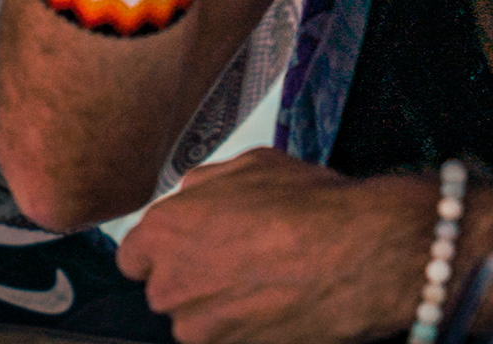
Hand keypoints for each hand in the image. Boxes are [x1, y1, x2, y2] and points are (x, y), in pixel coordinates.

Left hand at [122, 152, 424, 343]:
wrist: (358, 257)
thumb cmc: (309, 208)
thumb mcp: (250, 166)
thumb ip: (204, 185)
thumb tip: (192, 196)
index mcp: (164, 231)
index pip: (134, 257)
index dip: (165, 251)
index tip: (189, 248)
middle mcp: (170, 285)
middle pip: (165, 291)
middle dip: (193, 279)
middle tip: (238, 263)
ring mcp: (199, 329)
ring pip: (197, 322)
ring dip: (220, 309)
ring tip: (264, 285)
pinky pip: (227, 340)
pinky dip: (245, 330)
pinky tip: (276, 306)